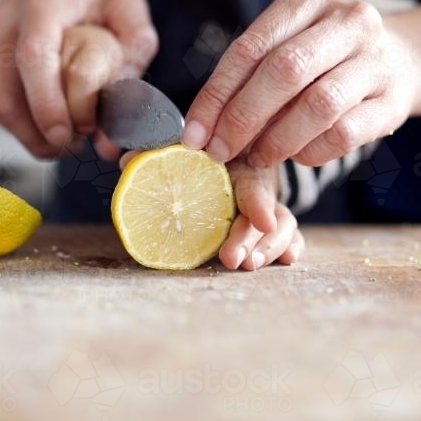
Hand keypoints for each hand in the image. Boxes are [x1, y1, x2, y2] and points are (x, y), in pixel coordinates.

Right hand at [0, 0, 157, 158]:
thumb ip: (135, 44)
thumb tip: (130, 101)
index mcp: (43, 4)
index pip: (33, 56)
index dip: (46, 101)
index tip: (66, 133)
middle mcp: (9, 26)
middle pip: (8, 94)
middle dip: (40, 133)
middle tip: (75, 145)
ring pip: (1, 106)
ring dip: (33, 137)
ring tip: (67, 143)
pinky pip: (5, 103)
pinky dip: (28, 126)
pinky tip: (54, 129)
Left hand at [119, 152, 303, 269]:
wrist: (226, 157)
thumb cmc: (200, 159)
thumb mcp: (181, 155)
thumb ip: (157, 157)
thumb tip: (127, 160)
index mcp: (238, 165)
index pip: (251, 184)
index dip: (257, 203)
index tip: (260, 220)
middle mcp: (259, 184)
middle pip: (264, 211)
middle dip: (251, 237)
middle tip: (233, 260)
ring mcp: (270, 206)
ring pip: (284, 225)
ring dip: (269, 247)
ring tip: (250, 265)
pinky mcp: (275, 225)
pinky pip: (291, 236)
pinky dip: (292, 246)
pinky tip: (288, 259)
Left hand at [182, 0, 418, 167]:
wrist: (402, 59)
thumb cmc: (324, 57)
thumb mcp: (288, 45)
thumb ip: (250, 75)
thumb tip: (206, 128)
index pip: (250, 47)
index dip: (217, 95)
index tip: (195, 133)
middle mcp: (348, 20)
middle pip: (284, 70)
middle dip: (243, 117)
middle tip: (219, 151)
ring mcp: (377, 58)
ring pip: (318, 105)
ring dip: (277, 139)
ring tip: (257, 157)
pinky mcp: (394, 99)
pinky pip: (344, 134)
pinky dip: (311, 151)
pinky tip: (296, 156)